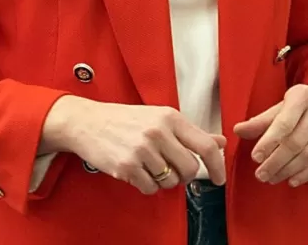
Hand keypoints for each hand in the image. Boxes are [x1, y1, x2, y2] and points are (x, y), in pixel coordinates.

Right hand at [41, 96, 226, 194]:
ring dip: (163, 180)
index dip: (217, 166)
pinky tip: (137, 171)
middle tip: (170, 168)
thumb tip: (220, 141)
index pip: (206, 146)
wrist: (87, 122)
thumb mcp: (159, 118)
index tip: (219, 178)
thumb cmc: (124, 120)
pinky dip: (146, 185)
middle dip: (183, 174)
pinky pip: (151, 189)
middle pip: (190, 169)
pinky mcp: (127, 167)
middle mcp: (158, 132)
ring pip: (171, 181)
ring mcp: (142, 150)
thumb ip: (190, 132)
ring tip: (149, 166)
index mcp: (169, 117)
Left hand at [233, 80, 307, 186]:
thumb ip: (263, 120)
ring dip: (288, 170)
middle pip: (296, 142)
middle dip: (276, 162)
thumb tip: (238, 130)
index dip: (269, 142)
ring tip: (273, 177)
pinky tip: (292, 179)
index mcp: (302, 96)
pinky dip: (306, 174)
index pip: (284, 122)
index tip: (256, 157)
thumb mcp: (285, 104)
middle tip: (261, 174)